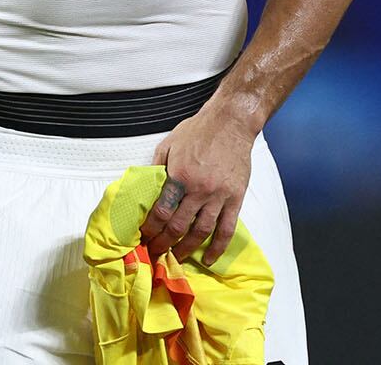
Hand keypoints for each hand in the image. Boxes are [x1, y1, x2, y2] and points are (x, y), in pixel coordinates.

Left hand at [140, 104, 256, 265]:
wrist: (230, 122)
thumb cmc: (198, 131)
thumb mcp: (169, 144)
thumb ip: (157, 168)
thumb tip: (144, 189)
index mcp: (179, 175)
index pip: (161, 211)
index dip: (150, 228)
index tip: (144, 237)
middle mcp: (199, 189)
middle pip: (178, 226)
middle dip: (164, 243)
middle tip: (155, 253)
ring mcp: (219, 196)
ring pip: (201, 231)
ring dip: (186, 249)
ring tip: (176, 258)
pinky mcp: (235, 198)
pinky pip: (226, 229)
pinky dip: (217, 247)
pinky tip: (208, 259)